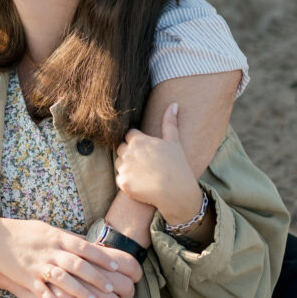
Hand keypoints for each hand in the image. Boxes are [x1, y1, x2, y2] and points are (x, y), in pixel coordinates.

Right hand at [0, 218, 140, 297]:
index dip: (102, 257)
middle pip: (77, 264)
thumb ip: (68, 238)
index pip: (84, 247)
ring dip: (79, 290)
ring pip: (62, 278)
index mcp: (57, 237)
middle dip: (96, 276)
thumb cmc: (25, 233)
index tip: (117, 266)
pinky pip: (41, 291)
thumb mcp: (48, 229)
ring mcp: (38, 264)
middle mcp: (50, 251)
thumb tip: (90, 244)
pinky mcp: (26, 277)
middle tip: (111, 288)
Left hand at [115, 103, 202, 223]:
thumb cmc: (177, 166)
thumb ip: (169, 122)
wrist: (177, 193)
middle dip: (130, 153)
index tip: (148, 150)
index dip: (138, 141)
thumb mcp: (174, 142)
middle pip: (121, 148)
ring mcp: (124, 168)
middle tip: (146, 163)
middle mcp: (128, 153)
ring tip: (144, 173)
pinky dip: (127, 181)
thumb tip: (174, 104)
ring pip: (119, 163)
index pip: (129, 135)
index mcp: (138, 140)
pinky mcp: (122, 183)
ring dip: (127, 166)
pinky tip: (141, 183)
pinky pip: (120, 178)